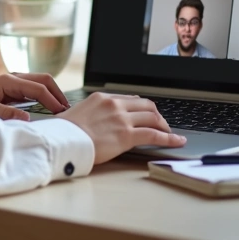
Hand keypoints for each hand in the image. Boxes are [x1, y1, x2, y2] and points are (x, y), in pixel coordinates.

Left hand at [0, 73, 69, 120]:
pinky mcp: (15, 88)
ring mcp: (15, 82)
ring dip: (53, 93)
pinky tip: (51, 107)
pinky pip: (35, 89)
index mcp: (8, 81)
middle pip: (44, 80)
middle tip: (68, 109)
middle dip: (58, 93)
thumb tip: (26, 117)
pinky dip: (46, 95)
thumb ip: (4, 113)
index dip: (51, 100)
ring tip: (63, 109)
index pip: (37, 88)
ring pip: (41, 82)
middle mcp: (14, 78)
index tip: (61, 113)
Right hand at [60, 92, 186, 164]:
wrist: (62, 140)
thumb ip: (92, 113)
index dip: (142, 108)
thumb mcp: (77, 113)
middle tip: (161, 124)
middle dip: (157, 115)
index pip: (130, 99)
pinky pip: (154, 135)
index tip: (147, 114)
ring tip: (170, 133)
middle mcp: (114, 105)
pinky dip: (169, 138)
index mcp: (102, 98)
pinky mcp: (127, 135)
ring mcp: (122, 119)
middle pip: (146, 106)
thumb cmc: (64, 132)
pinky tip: (177, 141)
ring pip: (153, 118)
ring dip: (165, 126)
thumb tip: (96, 119)